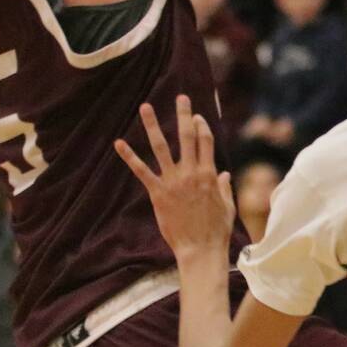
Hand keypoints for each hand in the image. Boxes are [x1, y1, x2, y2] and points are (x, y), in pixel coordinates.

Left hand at [114, 95, 235, 265]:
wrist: (201, 249)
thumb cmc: (217, 230)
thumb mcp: (227, 206)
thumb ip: (224, 187)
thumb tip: (224, 174)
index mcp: (210, 174)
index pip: (206, 141)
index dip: (202, 126)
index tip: (198, 116)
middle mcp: (192, 172)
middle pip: (187, 136)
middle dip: (184, 114)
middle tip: (181, 98)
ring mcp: (173, 181)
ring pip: (162, 146)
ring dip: (153, 125)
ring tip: (145, 107)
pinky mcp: (158, 193)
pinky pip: (142, 171)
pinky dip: (129, 156)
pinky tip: (119, 143)